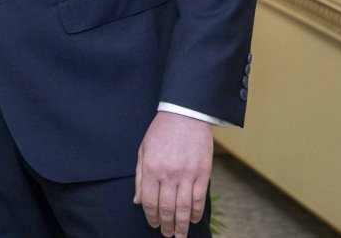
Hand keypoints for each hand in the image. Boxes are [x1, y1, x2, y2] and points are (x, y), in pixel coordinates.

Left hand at [134, 111, 212, 236]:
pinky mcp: (203, 173)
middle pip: (167, 208)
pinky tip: (194, 219)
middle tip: (167, 234)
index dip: (151, 216)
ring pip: (184, 207)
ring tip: (180, 235)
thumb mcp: (143, 151)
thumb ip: (140, 177)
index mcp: (151, 169)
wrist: (185, 115)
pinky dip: (196, 212)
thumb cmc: (160, 132)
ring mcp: (187, 175)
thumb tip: (138, 200)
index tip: (153, 224)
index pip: (149, 201)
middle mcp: (169, 174)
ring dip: (182, 224)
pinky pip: (199, 198)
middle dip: (166, 225)